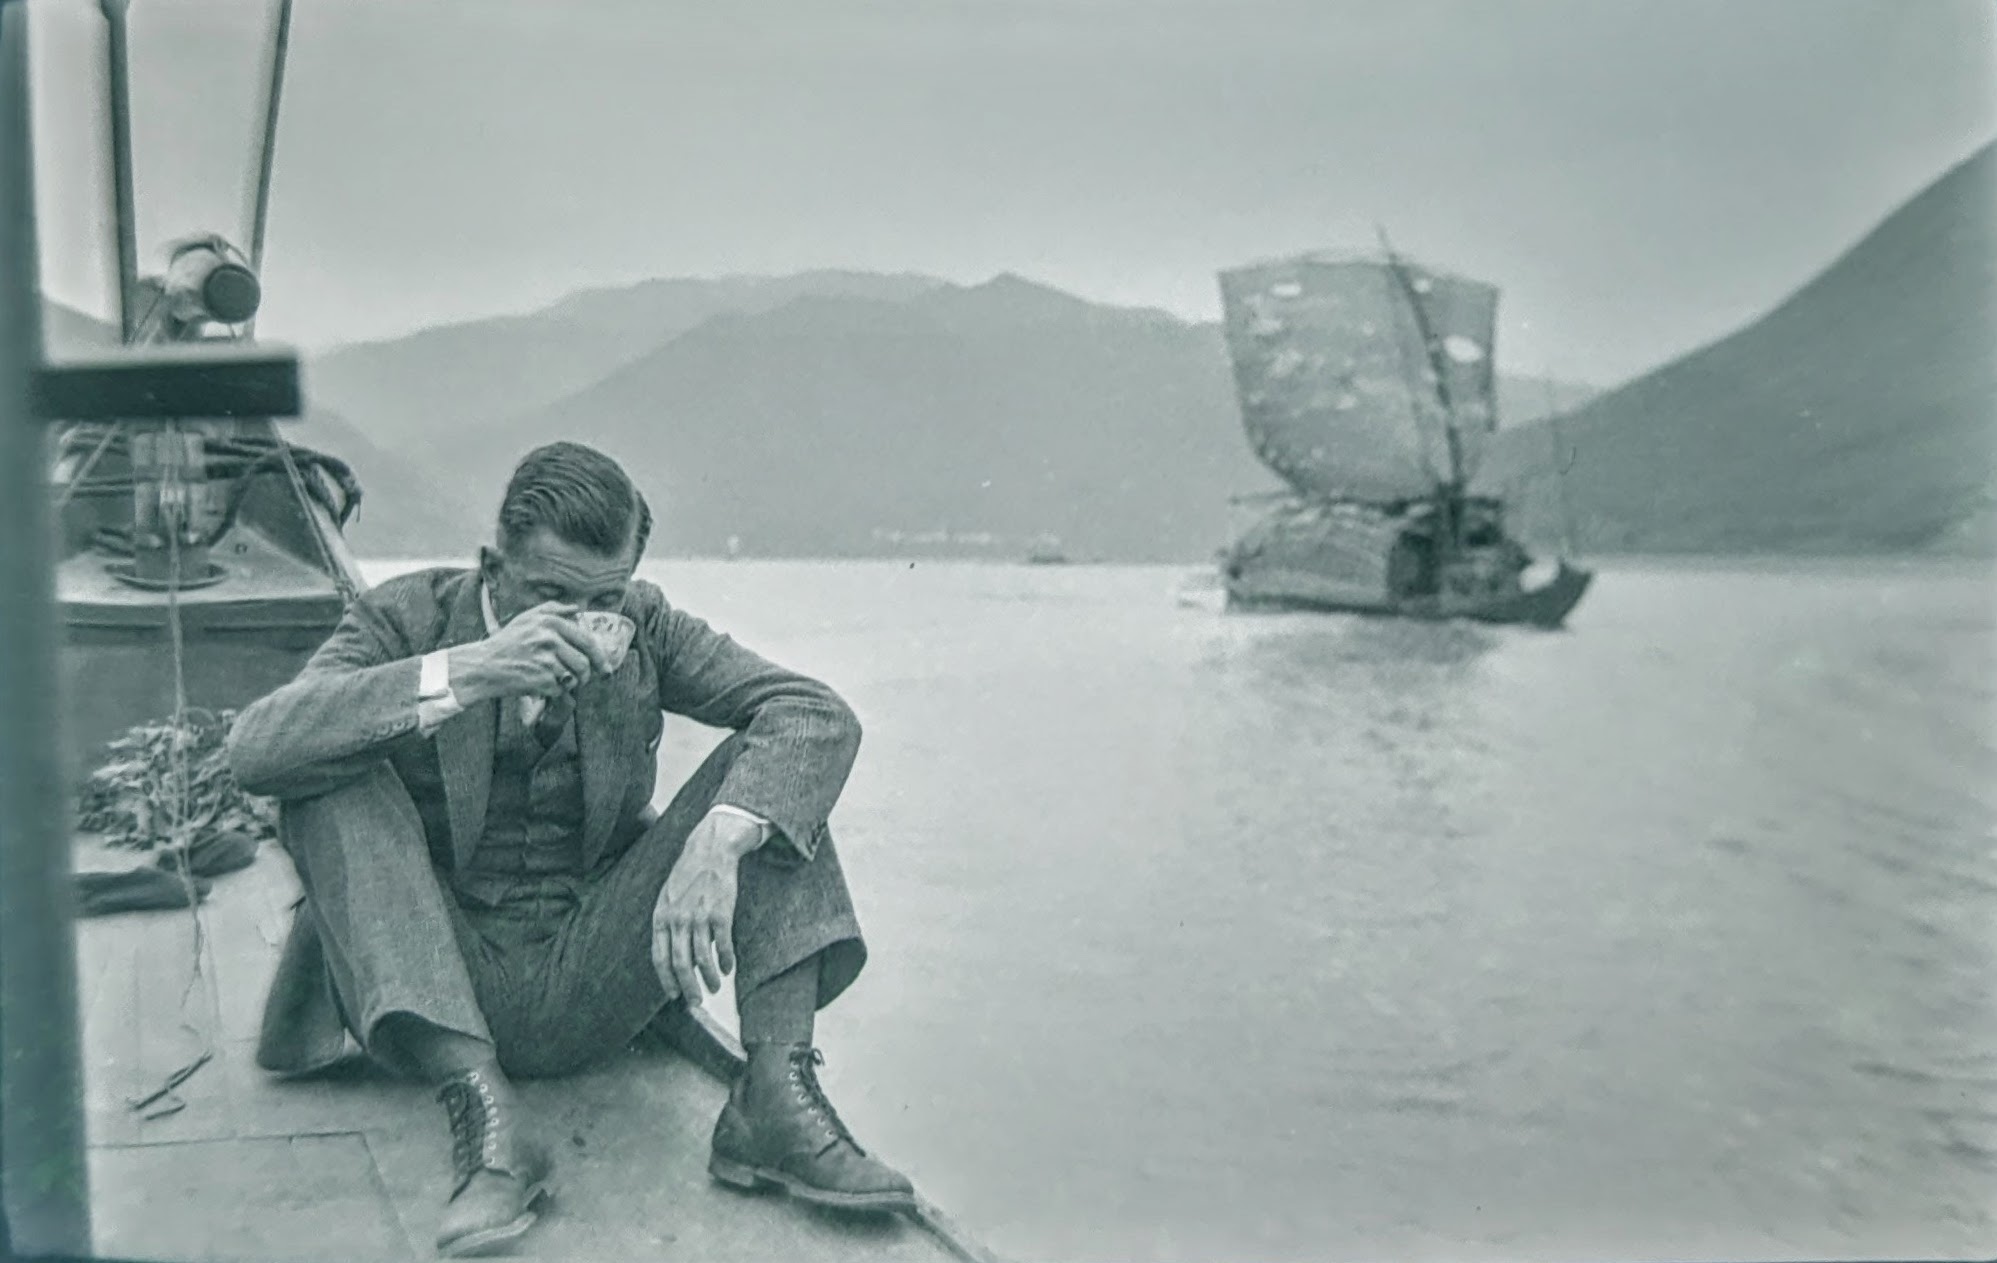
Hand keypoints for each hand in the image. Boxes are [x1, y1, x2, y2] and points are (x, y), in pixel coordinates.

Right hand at [448, 601, 608, 705]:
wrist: (483, 665)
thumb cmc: (507, 642)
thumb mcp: (527, 618)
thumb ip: (553, 609)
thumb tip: (577, 609)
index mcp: (549, 622)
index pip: (587, 641)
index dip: (601, 657)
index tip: (606, 669)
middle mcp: (549, 638)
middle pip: (584, 663)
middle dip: (587, 675)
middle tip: (584, 680)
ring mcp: (544, 660)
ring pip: (575, 677)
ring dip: (571, 684)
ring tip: (560, 681)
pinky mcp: (539, 680)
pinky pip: (560, 690)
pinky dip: (555, 692)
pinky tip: (544, 686)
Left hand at [650, 811, 761, 1004]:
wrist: (710, 850)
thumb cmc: (689, 876)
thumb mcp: (669, 898)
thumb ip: (669, 925)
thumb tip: (677, 956)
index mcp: (661, 917)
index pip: (660, 958)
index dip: (667, 980)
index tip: (674, 996)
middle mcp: (677, 920)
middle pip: (680, 963)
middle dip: (688, 987)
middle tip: (696, 1002)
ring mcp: (698, 917)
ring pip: (702, 958)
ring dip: (709, 978)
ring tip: (715, 987)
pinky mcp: (720, 913)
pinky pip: (722, 945)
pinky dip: (725, 960)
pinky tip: (728, 967)